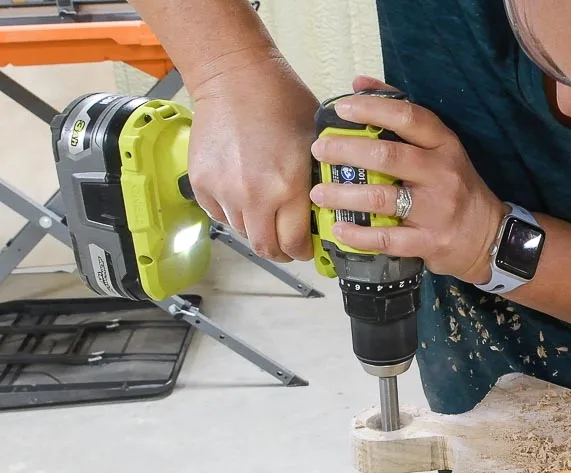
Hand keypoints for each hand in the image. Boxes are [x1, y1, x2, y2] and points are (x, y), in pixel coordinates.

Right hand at [187, 54, 318, 261]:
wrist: (235, 78)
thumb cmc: (281, 102)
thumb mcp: (316, 145)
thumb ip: (317, 183)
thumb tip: (324, 214)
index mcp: (288, 187)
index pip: (295, 244)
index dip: (303, 250)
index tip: (307, 247)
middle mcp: (253, 196)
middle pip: (266, 248)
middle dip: (280, 250)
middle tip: (287, 242)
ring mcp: (223, 191)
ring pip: (242, 232)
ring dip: (257, 229)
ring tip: (268, 213)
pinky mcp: (201, 183)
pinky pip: (219, 214)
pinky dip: (232, 212)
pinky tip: (244, 195)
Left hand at [308, 75, 505, 283]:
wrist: (490, 237)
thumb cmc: (456, 187)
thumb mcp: (440, 148)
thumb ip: (402, 116)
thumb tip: (359, 83)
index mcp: (444, 145)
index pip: (409, 117)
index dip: (372, 109)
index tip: (340, 109)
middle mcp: (442, 174)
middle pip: (388, 156)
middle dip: (347, 151)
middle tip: (320, 150)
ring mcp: (436, 210)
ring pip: (382, 198)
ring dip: (344, 195)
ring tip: (318, 193)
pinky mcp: (430, 241)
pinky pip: (387, 238)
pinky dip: (359, 235)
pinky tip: (339, 229)